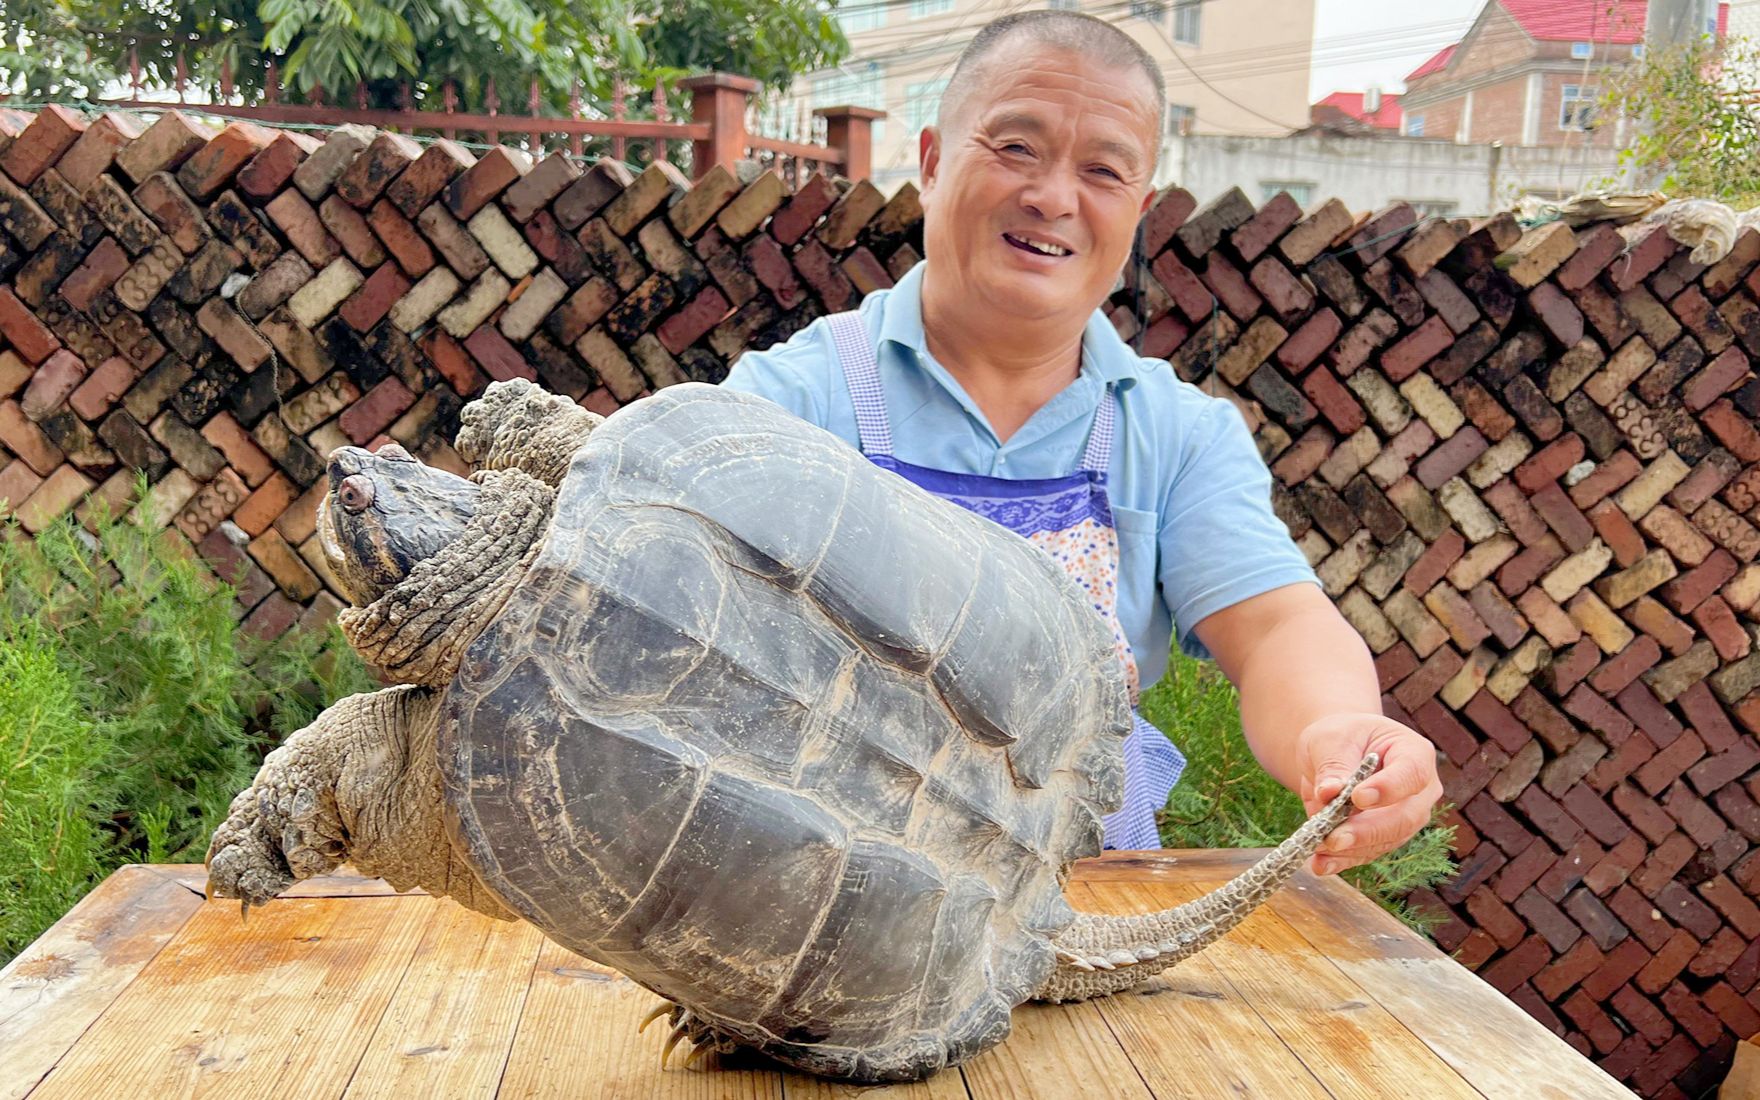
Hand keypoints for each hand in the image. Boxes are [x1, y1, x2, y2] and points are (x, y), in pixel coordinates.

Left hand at [1295, 712, 1442, 876]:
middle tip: (1334, 837)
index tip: (1357, 798)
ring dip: (1351, 849)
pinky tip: (1320, 864)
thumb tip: (1329, 792)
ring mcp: (1406, 818)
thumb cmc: (1341, 738)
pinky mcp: (1384, 838)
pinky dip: (1342, 860)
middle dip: (1367, 831)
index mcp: (1414, 753)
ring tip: (1318, 848)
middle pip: (1404, 818)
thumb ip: (1333, 765)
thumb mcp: (1332, 739)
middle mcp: (1419, 791)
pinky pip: (1367, 853)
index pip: (1411, 775)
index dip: (1388, 789)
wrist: (1338, 752)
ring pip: (1386, 841)